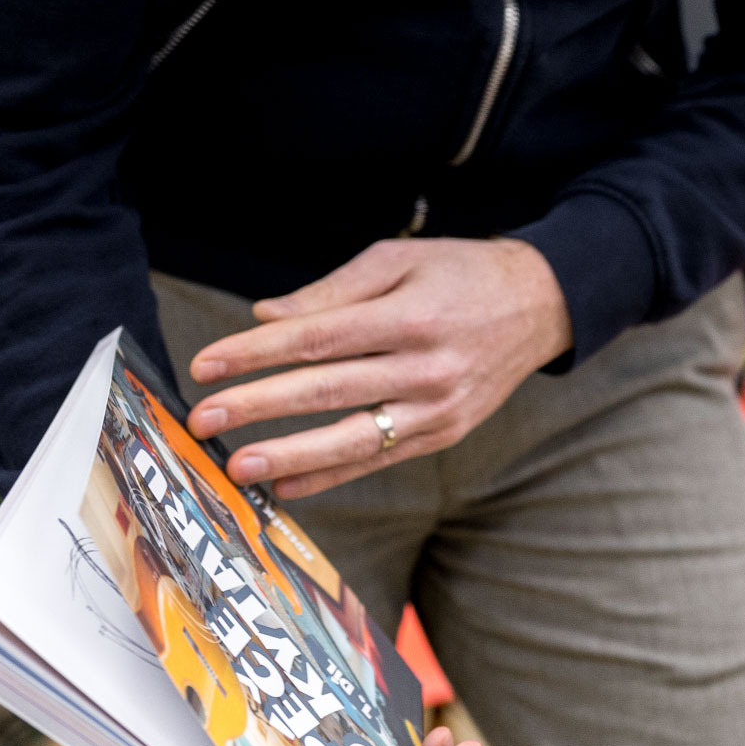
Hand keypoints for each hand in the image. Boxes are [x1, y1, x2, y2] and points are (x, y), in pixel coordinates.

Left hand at [185, 237, 572, 496]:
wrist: (541, 305)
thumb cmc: (460, 273)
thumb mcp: (397, 260)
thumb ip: (331, 291)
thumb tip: (265, 316)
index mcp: (410, 315)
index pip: (318, 338)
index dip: (257, 353)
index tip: (207, 365)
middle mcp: (426, 367)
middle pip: (326, 391)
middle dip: (257, 406)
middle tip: (203, 419)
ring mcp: (437, 408)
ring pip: (352, 438)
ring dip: (289, 455)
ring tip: (238, 466)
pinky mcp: (444, 434)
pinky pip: (378, 460)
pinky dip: (330, 476)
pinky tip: (286, 485)